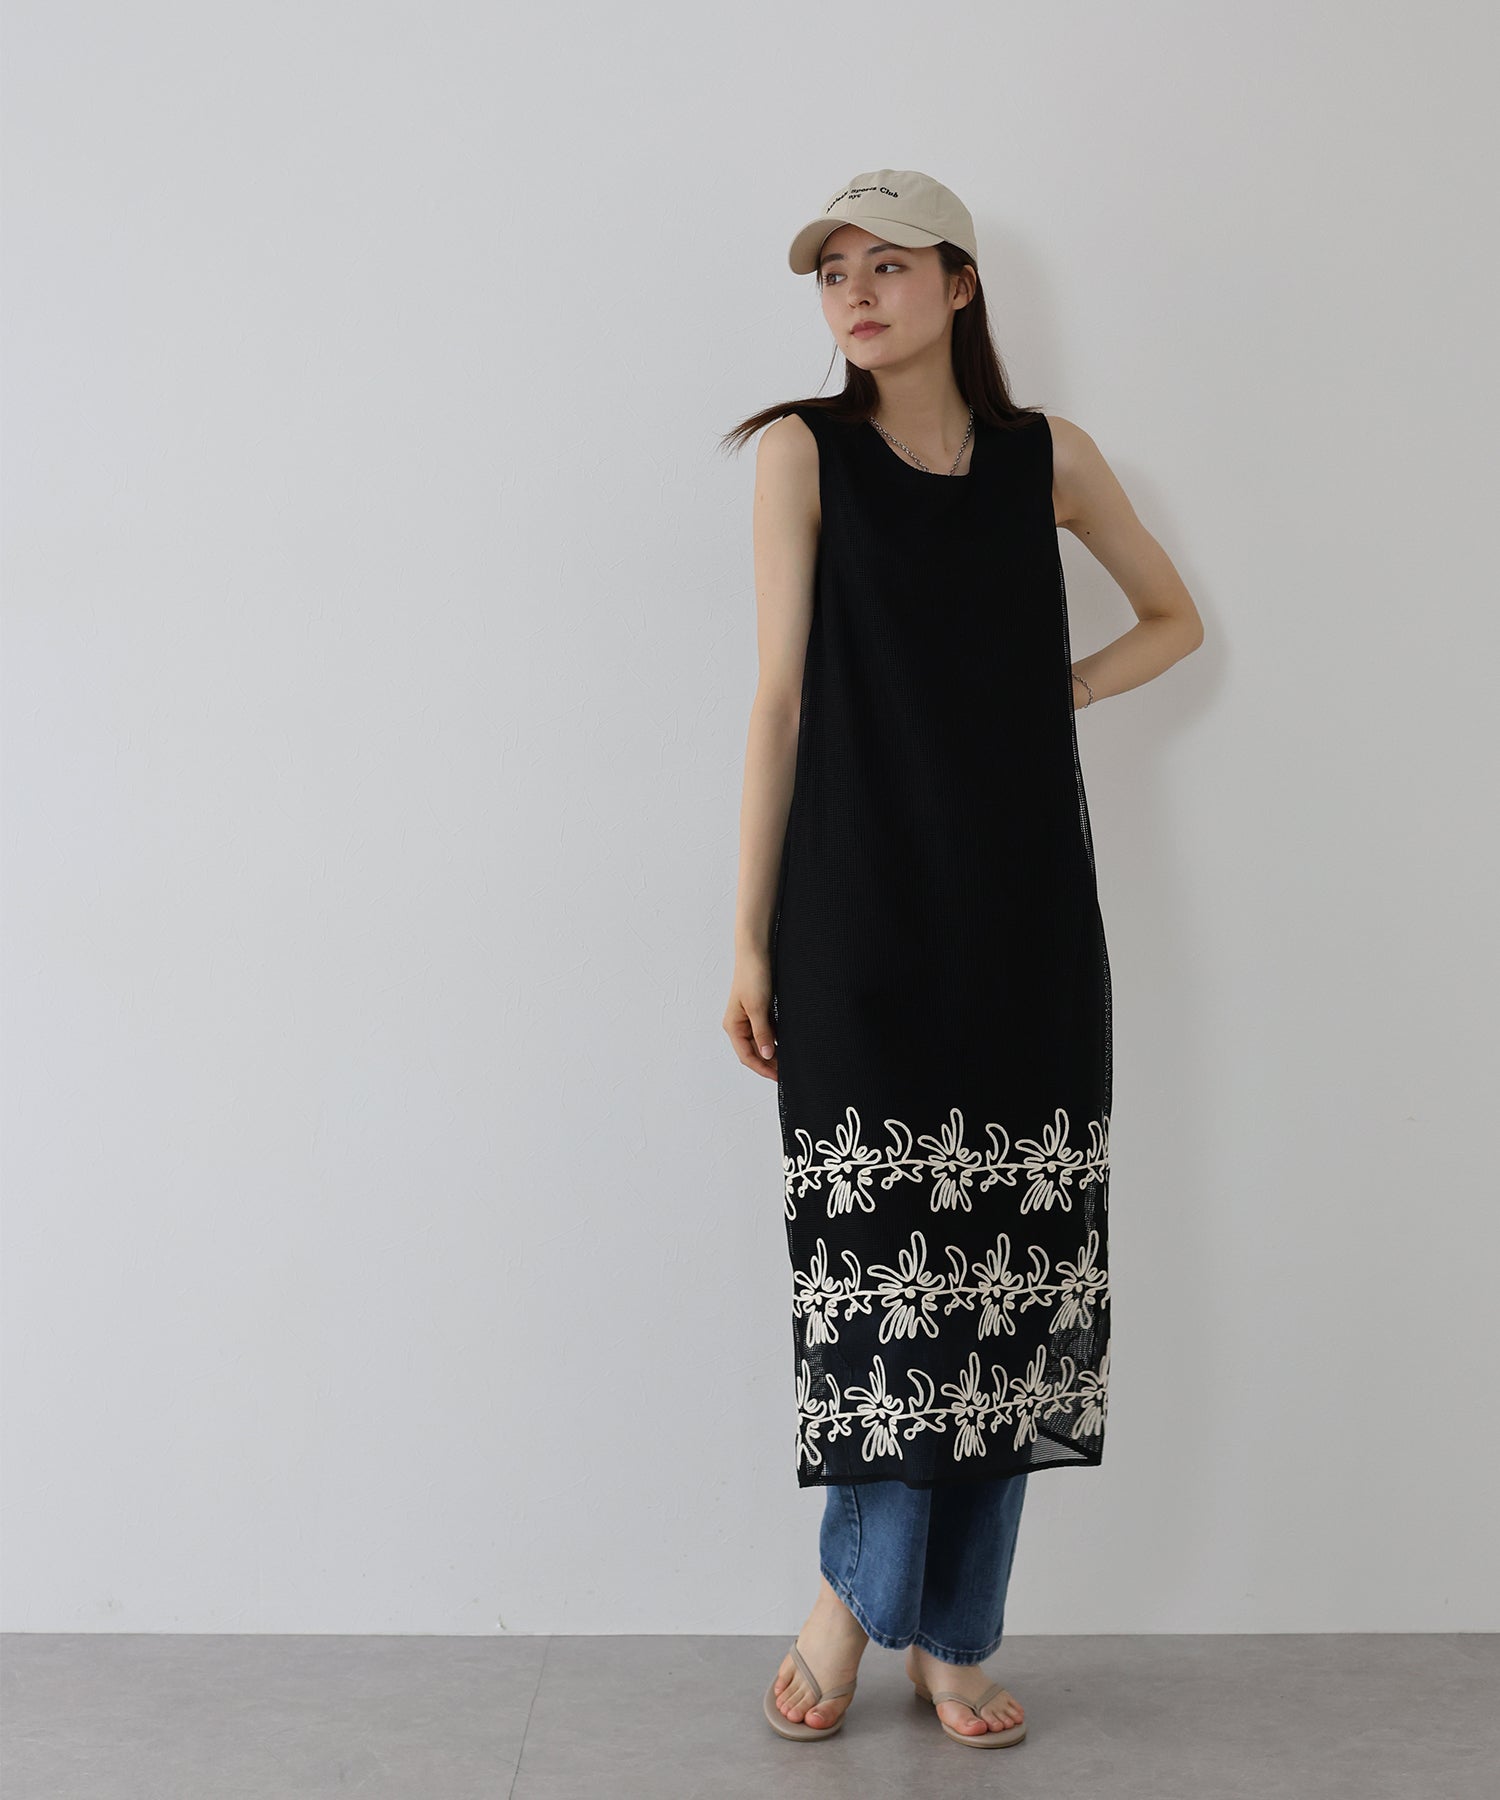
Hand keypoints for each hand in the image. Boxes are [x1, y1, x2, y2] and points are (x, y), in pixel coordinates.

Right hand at [724, 954, 778, 1079]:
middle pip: (754, 1052)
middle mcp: (739, 1024)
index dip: (763, 1069)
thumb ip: (762, 1032)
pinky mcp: (760, 1010)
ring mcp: (749, 1018)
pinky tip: (788, 1044)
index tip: (779, 1077)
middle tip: (788, 1072)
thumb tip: (767, 1055)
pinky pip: (767, 1031)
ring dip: (773, 1052)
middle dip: (769, 1063)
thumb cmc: (752, 976)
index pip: (747, 1056)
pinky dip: (776, 1039)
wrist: (756, 951)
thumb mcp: (758, 1007)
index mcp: (733, 1026)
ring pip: (762, 1042)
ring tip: (790, 1061)